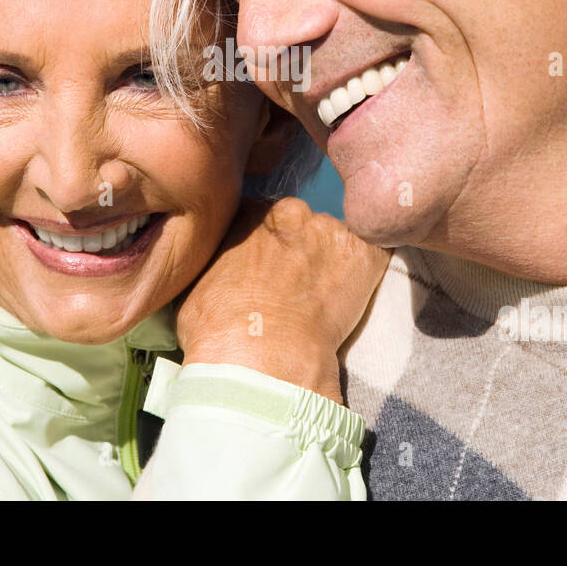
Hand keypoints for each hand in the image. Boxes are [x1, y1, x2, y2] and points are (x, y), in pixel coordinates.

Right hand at [174, 197, 390, 403]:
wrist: (261, 355)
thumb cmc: (216, 328)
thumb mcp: (194, 284)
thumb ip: (215, 263)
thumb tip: (220, 271)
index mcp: (246, 212)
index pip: (260, 219)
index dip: (265, 248)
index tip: (265, 272)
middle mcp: (288, 210)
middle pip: (299, 226)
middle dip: (298, 250)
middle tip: (294, 289)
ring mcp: (329, 229)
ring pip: (333, 242)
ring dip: (329, 263)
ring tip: (319, 302)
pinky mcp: (364, 253)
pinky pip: (371, 254)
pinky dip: (364, 272)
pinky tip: (350, 298)